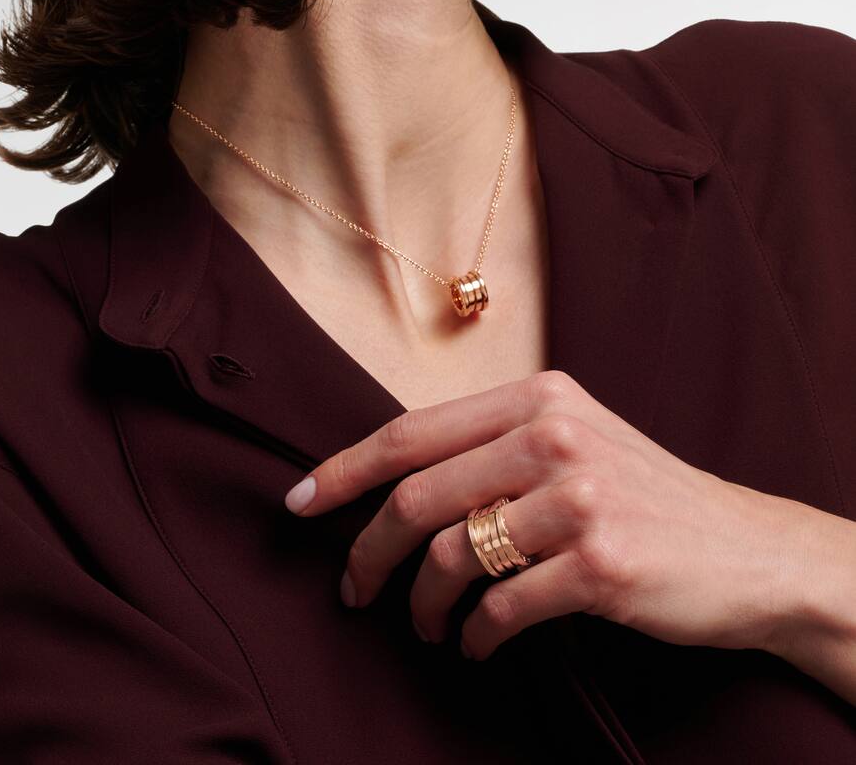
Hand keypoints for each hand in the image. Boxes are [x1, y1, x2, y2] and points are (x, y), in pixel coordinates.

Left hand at [284, 370, 819, 660]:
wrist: (746, 549)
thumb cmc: (642, 494)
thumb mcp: (574, 438)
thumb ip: (494, 443)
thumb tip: (393, 483)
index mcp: (537, 397)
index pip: (412, 431)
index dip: (343, 470)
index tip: (298, 504)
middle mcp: (554, 436)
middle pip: (416, 498)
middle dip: (366, 553)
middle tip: (354, 591)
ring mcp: (579, 499)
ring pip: (451, 558)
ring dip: (423, 605)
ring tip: (429, 627)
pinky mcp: (600, 564)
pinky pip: (501, 610)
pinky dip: (476, 639)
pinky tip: (480, 646)